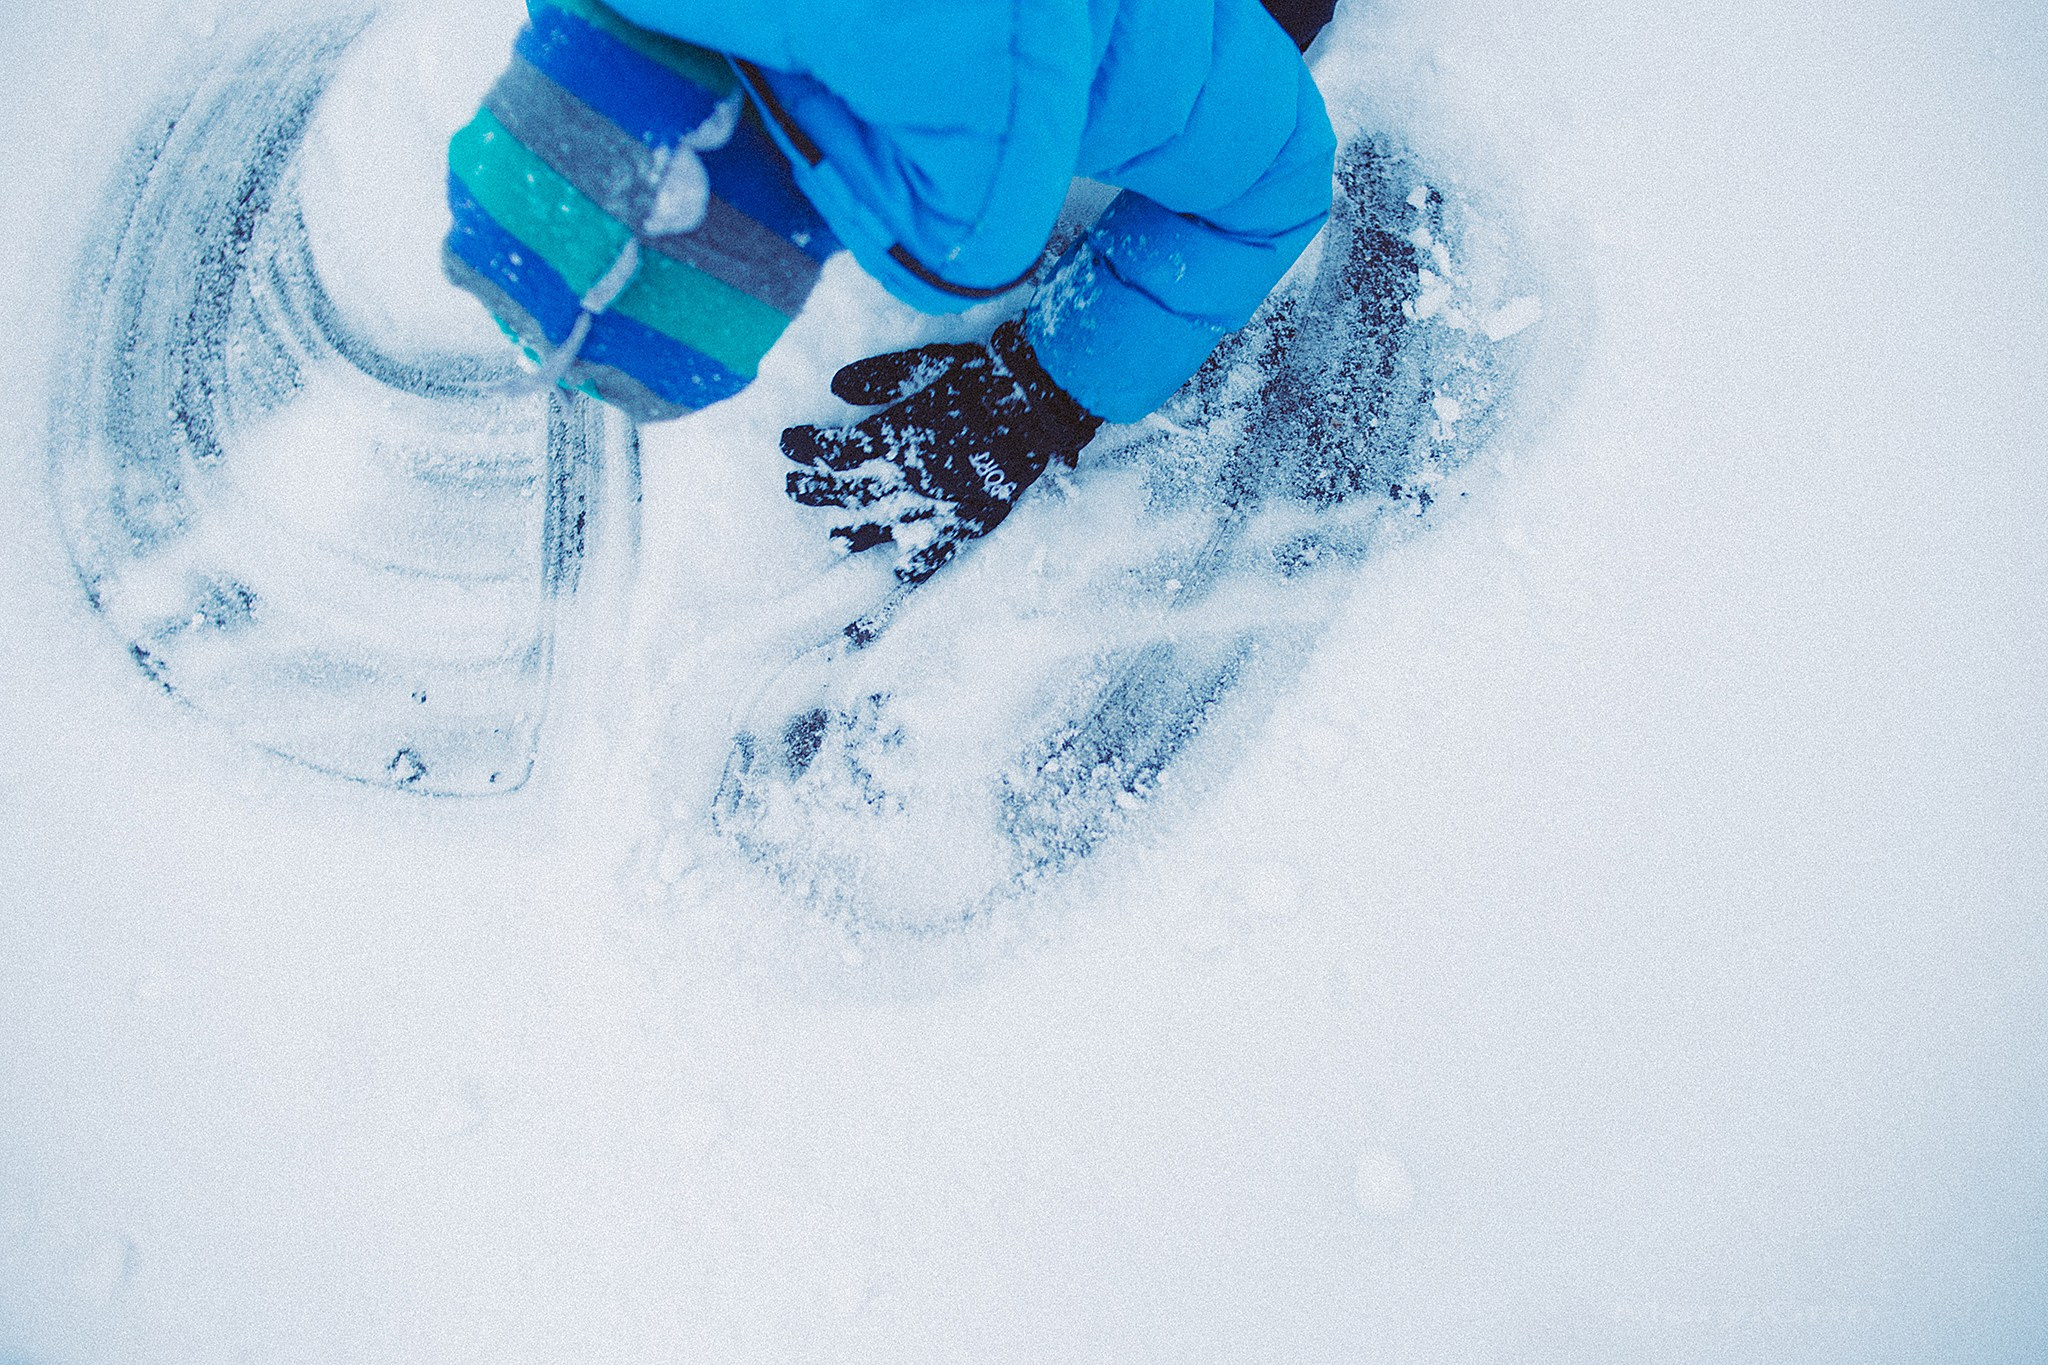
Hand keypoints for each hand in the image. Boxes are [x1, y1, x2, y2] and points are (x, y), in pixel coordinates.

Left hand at [782, 321, 1101, 582]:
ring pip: (885, 526)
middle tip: (791, 488)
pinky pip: (938, 553)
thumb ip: (880, 376)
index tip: (787, 443)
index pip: (838, 449)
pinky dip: (916, 566)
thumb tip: (835, 387)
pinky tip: (896, 575)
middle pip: (851, 491)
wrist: (1043, 400)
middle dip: (815, 490)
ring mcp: (939, 503)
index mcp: (899, 436)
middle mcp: (911, 476)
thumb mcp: (930, 360)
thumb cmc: (985, 374)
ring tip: (833, 539)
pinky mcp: (970, 520)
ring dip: (854, 533)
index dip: (807, 447)